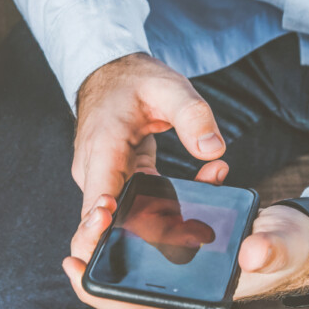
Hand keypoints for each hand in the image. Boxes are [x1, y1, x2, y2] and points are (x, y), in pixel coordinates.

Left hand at [63, 195, 308, 308]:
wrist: (293, 232)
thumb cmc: (288, 248)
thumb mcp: (284, 247)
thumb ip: (270, 251)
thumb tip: (251, 254)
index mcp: (191, 292)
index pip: (131, 304)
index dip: (98, 291)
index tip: (74, 264)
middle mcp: (172, 276)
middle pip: (116, 271)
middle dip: (95, 246)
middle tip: (93, 214)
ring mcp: (172, 253)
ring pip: (125, 244)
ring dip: (112, 221)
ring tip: (106, 198)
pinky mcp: (176, 228)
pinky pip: (147, 218)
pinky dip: (144, 198)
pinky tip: (149, 174)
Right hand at [72, 53, 225, 222]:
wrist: (109, 75)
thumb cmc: (132, 81)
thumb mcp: (168, 87)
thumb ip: (192, 115)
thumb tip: (213, 150)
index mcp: (102, 149)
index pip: (96, 205)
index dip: (106, 230)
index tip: (137, 233)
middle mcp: (95, 172)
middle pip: (115, 222)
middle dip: (160, 230)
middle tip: (201, 229)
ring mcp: (103, 180)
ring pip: (131, 216)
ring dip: (173, 213)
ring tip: (213, 182)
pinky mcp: (115, 182)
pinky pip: (139, 203)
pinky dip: (171, 199)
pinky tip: (204, 178)